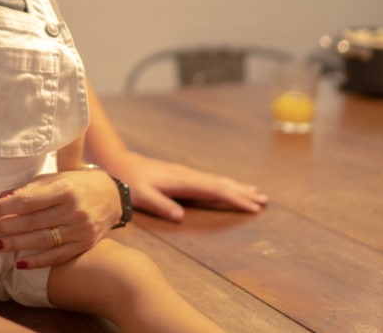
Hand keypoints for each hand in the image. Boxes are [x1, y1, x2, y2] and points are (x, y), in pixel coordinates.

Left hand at [0, 167, 119, 269]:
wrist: (111, 196)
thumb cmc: (76, 183)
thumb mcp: (55, 179)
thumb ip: (30, 189)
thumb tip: (0, 199)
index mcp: (65, 188)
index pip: (27, 201)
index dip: (2, 207)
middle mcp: (74, 210)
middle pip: (31, 222)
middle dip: (2, 226)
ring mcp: (81, 229)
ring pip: (42, 240)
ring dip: (15, 244)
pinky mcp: (84, 244)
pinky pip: (57, 256)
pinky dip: (37, 261)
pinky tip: (19, 263)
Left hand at [106, 151, 267, 219]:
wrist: (118, 164)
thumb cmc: (127, 182)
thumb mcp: (140, 196)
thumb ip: (160, 205)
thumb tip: (180, 217)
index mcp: (181, 181)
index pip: (214, 190)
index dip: (235, 198)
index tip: (253, 207)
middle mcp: (187, 175)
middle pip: (221, 184)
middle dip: (242, 192)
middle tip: (264, 201)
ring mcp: (185, 174)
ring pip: (216, 180)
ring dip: (236, 187)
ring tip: (255, 193)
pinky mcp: (181, 175)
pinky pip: (208, 180)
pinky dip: (223, 184)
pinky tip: (227, 186)